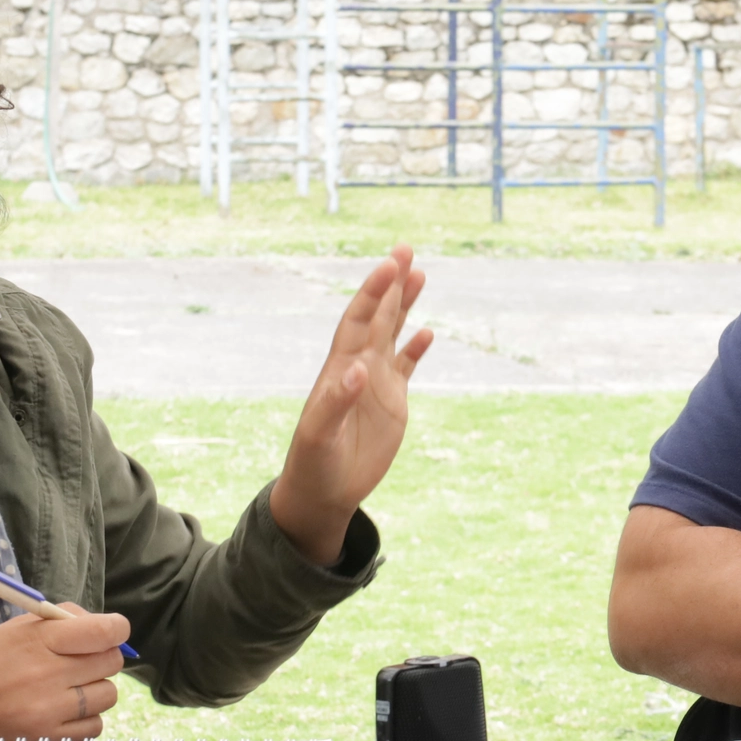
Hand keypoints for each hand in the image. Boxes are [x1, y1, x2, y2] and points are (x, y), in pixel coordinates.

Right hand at [0, 605, 131, 740]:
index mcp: (39, 640)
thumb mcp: (17, 628)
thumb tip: (109, 628)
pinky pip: (94, 728)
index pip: (104, 632)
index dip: (116, 629)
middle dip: (102, 658)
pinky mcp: (49, 739)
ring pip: (108, 696)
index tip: (112, 632)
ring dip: (94, 691)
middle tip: (81, 662)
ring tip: (67, 690)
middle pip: (111, 663)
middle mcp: (48, 674)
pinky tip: (61, 712)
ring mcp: (50, 710)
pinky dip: (84, 720)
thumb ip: (63, 621)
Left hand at [268, 245, 434, 565]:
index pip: (358, 320)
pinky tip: (427, 331)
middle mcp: (358, 368)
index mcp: (339, 369)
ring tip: (419, 274)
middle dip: (390, 283)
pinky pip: (406, 367)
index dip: (373, 292)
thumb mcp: (320, 435)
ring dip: (403, 305)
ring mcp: (376, 384)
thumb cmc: (313, 463)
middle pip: (376, 315)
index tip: (390, 265)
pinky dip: (415, 349)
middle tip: (405, 249)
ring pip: (392, 333)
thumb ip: (337, 402)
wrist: (322, 491)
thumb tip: (358, 370)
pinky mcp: (390, 403)